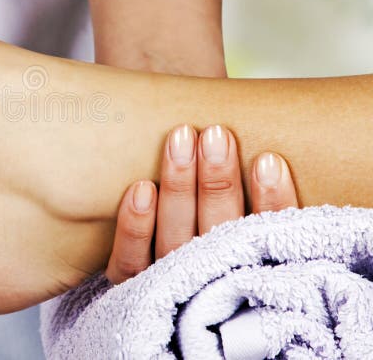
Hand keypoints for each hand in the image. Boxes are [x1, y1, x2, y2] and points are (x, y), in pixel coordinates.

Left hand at [105, 125, 297, 283]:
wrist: (148, 258)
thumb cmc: (199, 208)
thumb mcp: (227, 200)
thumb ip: (236, 173)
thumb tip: (232, 120)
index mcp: (247, 261)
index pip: (267, 235)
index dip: (273, 201)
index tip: (269, 159)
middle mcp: (211, 277)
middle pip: (218, 232)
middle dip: (218, 182)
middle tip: (215, 135)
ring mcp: (170, 282)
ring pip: (175, 240)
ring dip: (179, 188)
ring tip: (180, 140)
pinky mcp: (132, 284)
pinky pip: (131, 262)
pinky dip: (135, 227)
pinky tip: (140, 189)